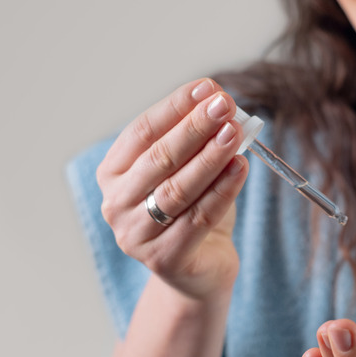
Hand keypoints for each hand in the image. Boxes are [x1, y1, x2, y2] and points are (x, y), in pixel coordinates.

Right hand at [96, 78, 248, 299]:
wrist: (199, 268)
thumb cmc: (192, 209)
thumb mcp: (190, 168)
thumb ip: (198, 139)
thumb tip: (220, 101)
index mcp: (114, 173)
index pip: (141, 132)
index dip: (175, 107)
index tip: (208, 87)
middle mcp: (116, 203)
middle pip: (159, 158)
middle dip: (195, 128)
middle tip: (225, 105)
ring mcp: (136, 235)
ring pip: (177, 189)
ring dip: (210, 157)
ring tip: (235, 132)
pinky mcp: (164, 259)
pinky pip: (198, 218)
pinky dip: (222, 190)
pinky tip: (241, 168)